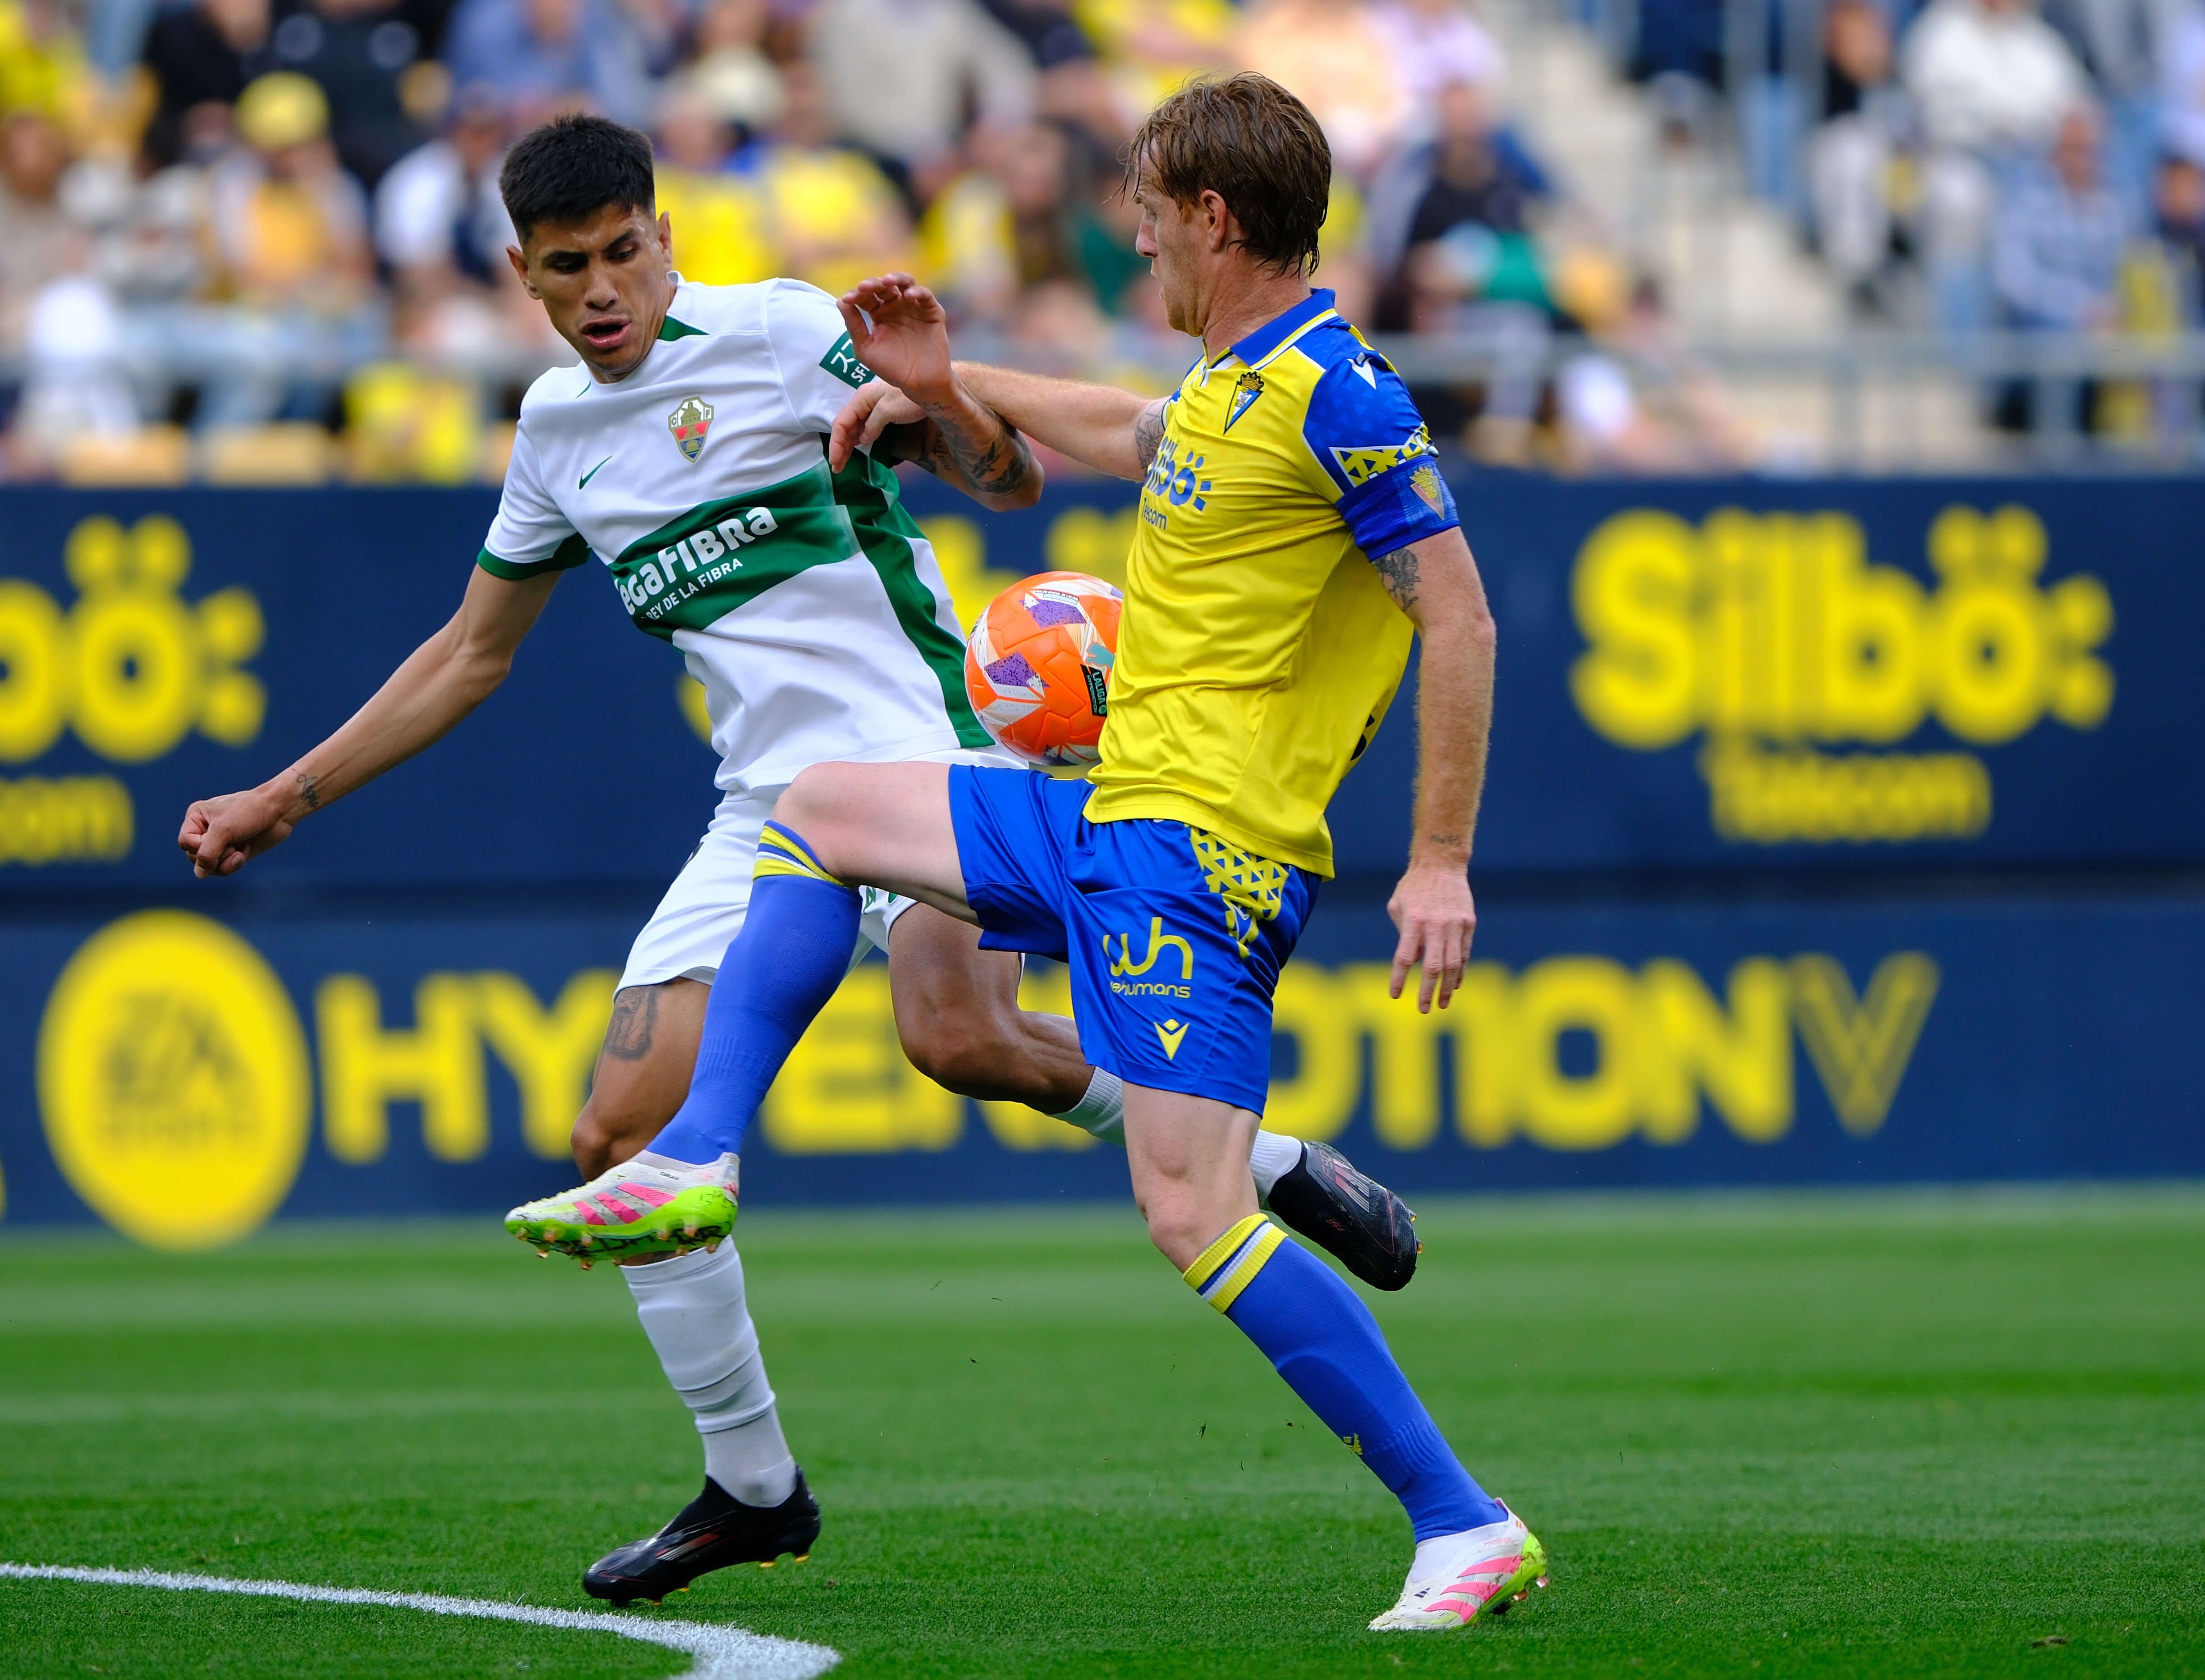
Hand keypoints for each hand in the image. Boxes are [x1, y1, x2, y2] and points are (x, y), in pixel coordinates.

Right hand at [178, 783, 299, 877]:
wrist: (278, 811)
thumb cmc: (250, 812)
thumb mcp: (223, 830)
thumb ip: (207, 853)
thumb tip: (200, 874)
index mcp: (196, 817)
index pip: (185, 842)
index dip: (199, 846)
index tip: (217, 837)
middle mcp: (204, 830)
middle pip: (195, 857)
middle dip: (215, 855)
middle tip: (232, 843)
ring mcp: (219, 842)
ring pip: (208, 867)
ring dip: (225, 862)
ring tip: (239, 851)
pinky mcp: (232, 852)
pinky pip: (222, 869)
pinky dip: (233, 864)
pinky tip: (244, 852)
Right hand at [829, 379, 925, 471]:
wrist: (934, 391)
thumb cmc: (911, 398)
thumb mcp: (889, 410)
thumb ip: (873, 425)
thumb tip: (862, 440)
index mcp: (862, 398)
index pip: (841, 422)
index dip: (836, 443)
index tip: (835, 462)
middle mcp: (864, 402)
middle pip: (846, 427)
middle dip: (840, 447)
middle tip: (837, 468)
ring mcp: (872, 408)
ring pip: (854, 429)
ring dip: (847, 446)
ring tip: (842, 464)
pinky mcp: (882, 415)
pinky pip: (865, 429)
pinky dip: (858, 441)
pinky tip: (856, 450)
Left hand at [836, 274, 954, 405]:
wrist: (919, 384)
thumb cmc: (891, 368)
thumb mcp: (866, 349)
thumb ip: (854, 325)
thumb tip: (841, 301)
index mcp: (879, 314)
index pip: (866, 297)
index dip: (857, 295)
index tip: (848, 300)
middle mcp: (896, 307)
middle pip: (884, 287)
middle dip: (874, 284)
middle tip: (865, 287)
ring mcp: (914, 308)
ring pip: (905, 283)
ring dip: (896, 278)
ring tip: (887, 281)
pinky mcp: (932, 312)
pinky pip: (925, 296)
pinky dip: (917, 291)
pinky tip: (908, 295)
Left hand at [1386, 860, 1475, 1012]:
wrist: (1442, 863)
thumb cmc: (1413, 886)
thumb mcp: (1398, 906)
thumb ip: (1404, 935)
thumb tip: (1415, 962)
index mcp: (1414, 921)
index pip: (1404, 957)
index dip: (1398, 978)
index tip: (1394, 995)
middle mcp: (1436, 925)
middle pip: (1433, 967)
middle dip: (1427, 991)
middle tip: (1423, 1009)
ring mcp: (1455, 925)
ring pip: (1453, 964)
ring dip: (1448, 988)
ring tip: (1443, 1003)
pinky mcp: (1468, 923)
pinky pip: (1464, 953)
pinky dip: (1460, 971)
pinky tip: (1455, 984)